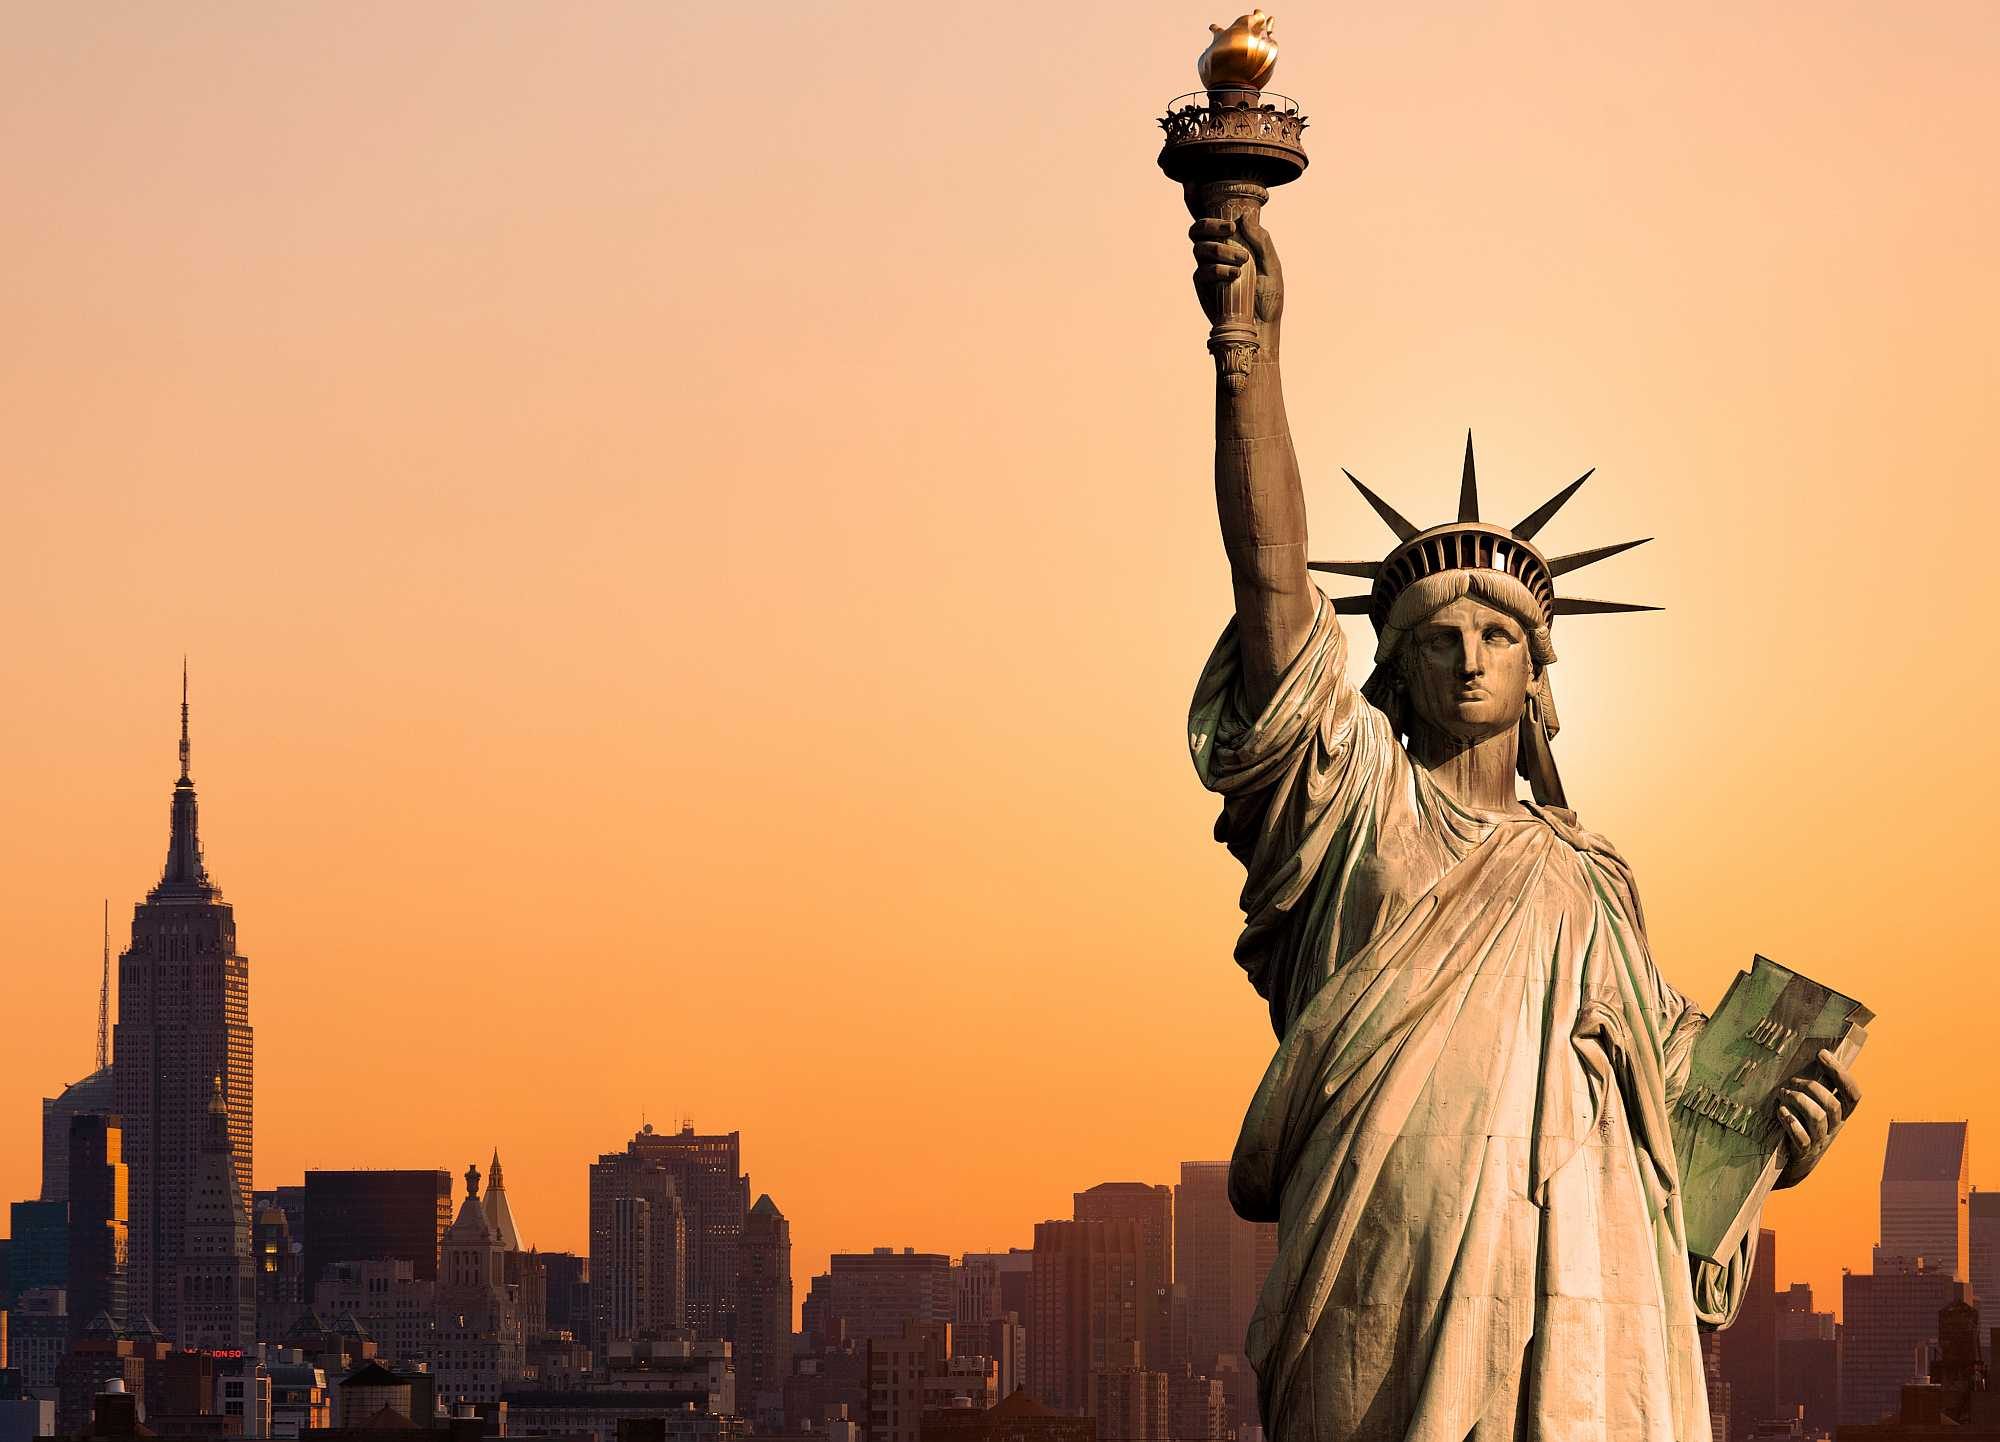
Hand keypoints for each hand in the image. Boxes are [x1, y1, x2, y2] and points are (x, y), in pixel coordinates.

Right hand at [1189, 213, 1283, 342]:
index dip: (1215, 217)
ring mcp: (1208, 270)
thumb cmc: (1268, 297)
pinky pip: (1202, 271)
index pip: (1215, 223)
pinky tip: (1234, 275)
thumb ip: (1261, 241)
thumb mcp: (1272, 266)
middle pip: (1197, 231)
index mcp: (1233, 245)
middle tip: (1229, 229)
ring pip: (1200, 248)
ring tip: (1242, 261)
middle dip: (1209, 225)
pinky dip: (1218, 270)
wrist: (1262, 326)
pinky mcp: (1204, 288)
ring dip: (1220, 249)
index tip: (1234, 223)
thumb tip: (1245, 217)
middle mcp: (1216, 255)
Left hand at [1775, 1049, 1861, 1188]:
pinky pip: (1802, 1139)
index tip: (1822, 1053)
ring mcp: (1819, 1141)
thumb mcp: (1813, 1108)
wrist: (1793, 1165)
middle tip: (1791, 1081)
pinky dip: (1791, 1123)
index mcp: (1840, 1115)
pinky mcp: (1802, 1153)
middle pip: (1832, 1105)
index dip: (1841, 1073)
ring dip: (1799, 1101)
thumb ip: (1814, 1088)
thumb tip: (1809, 1055)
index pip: (1853, 1094)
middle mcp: (1833, 1128)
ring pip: (1818, 1118)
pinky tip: (1781, 1113)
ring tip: (1782, 1094)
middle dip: (1811, 1087)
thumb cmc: (1801, 1126)